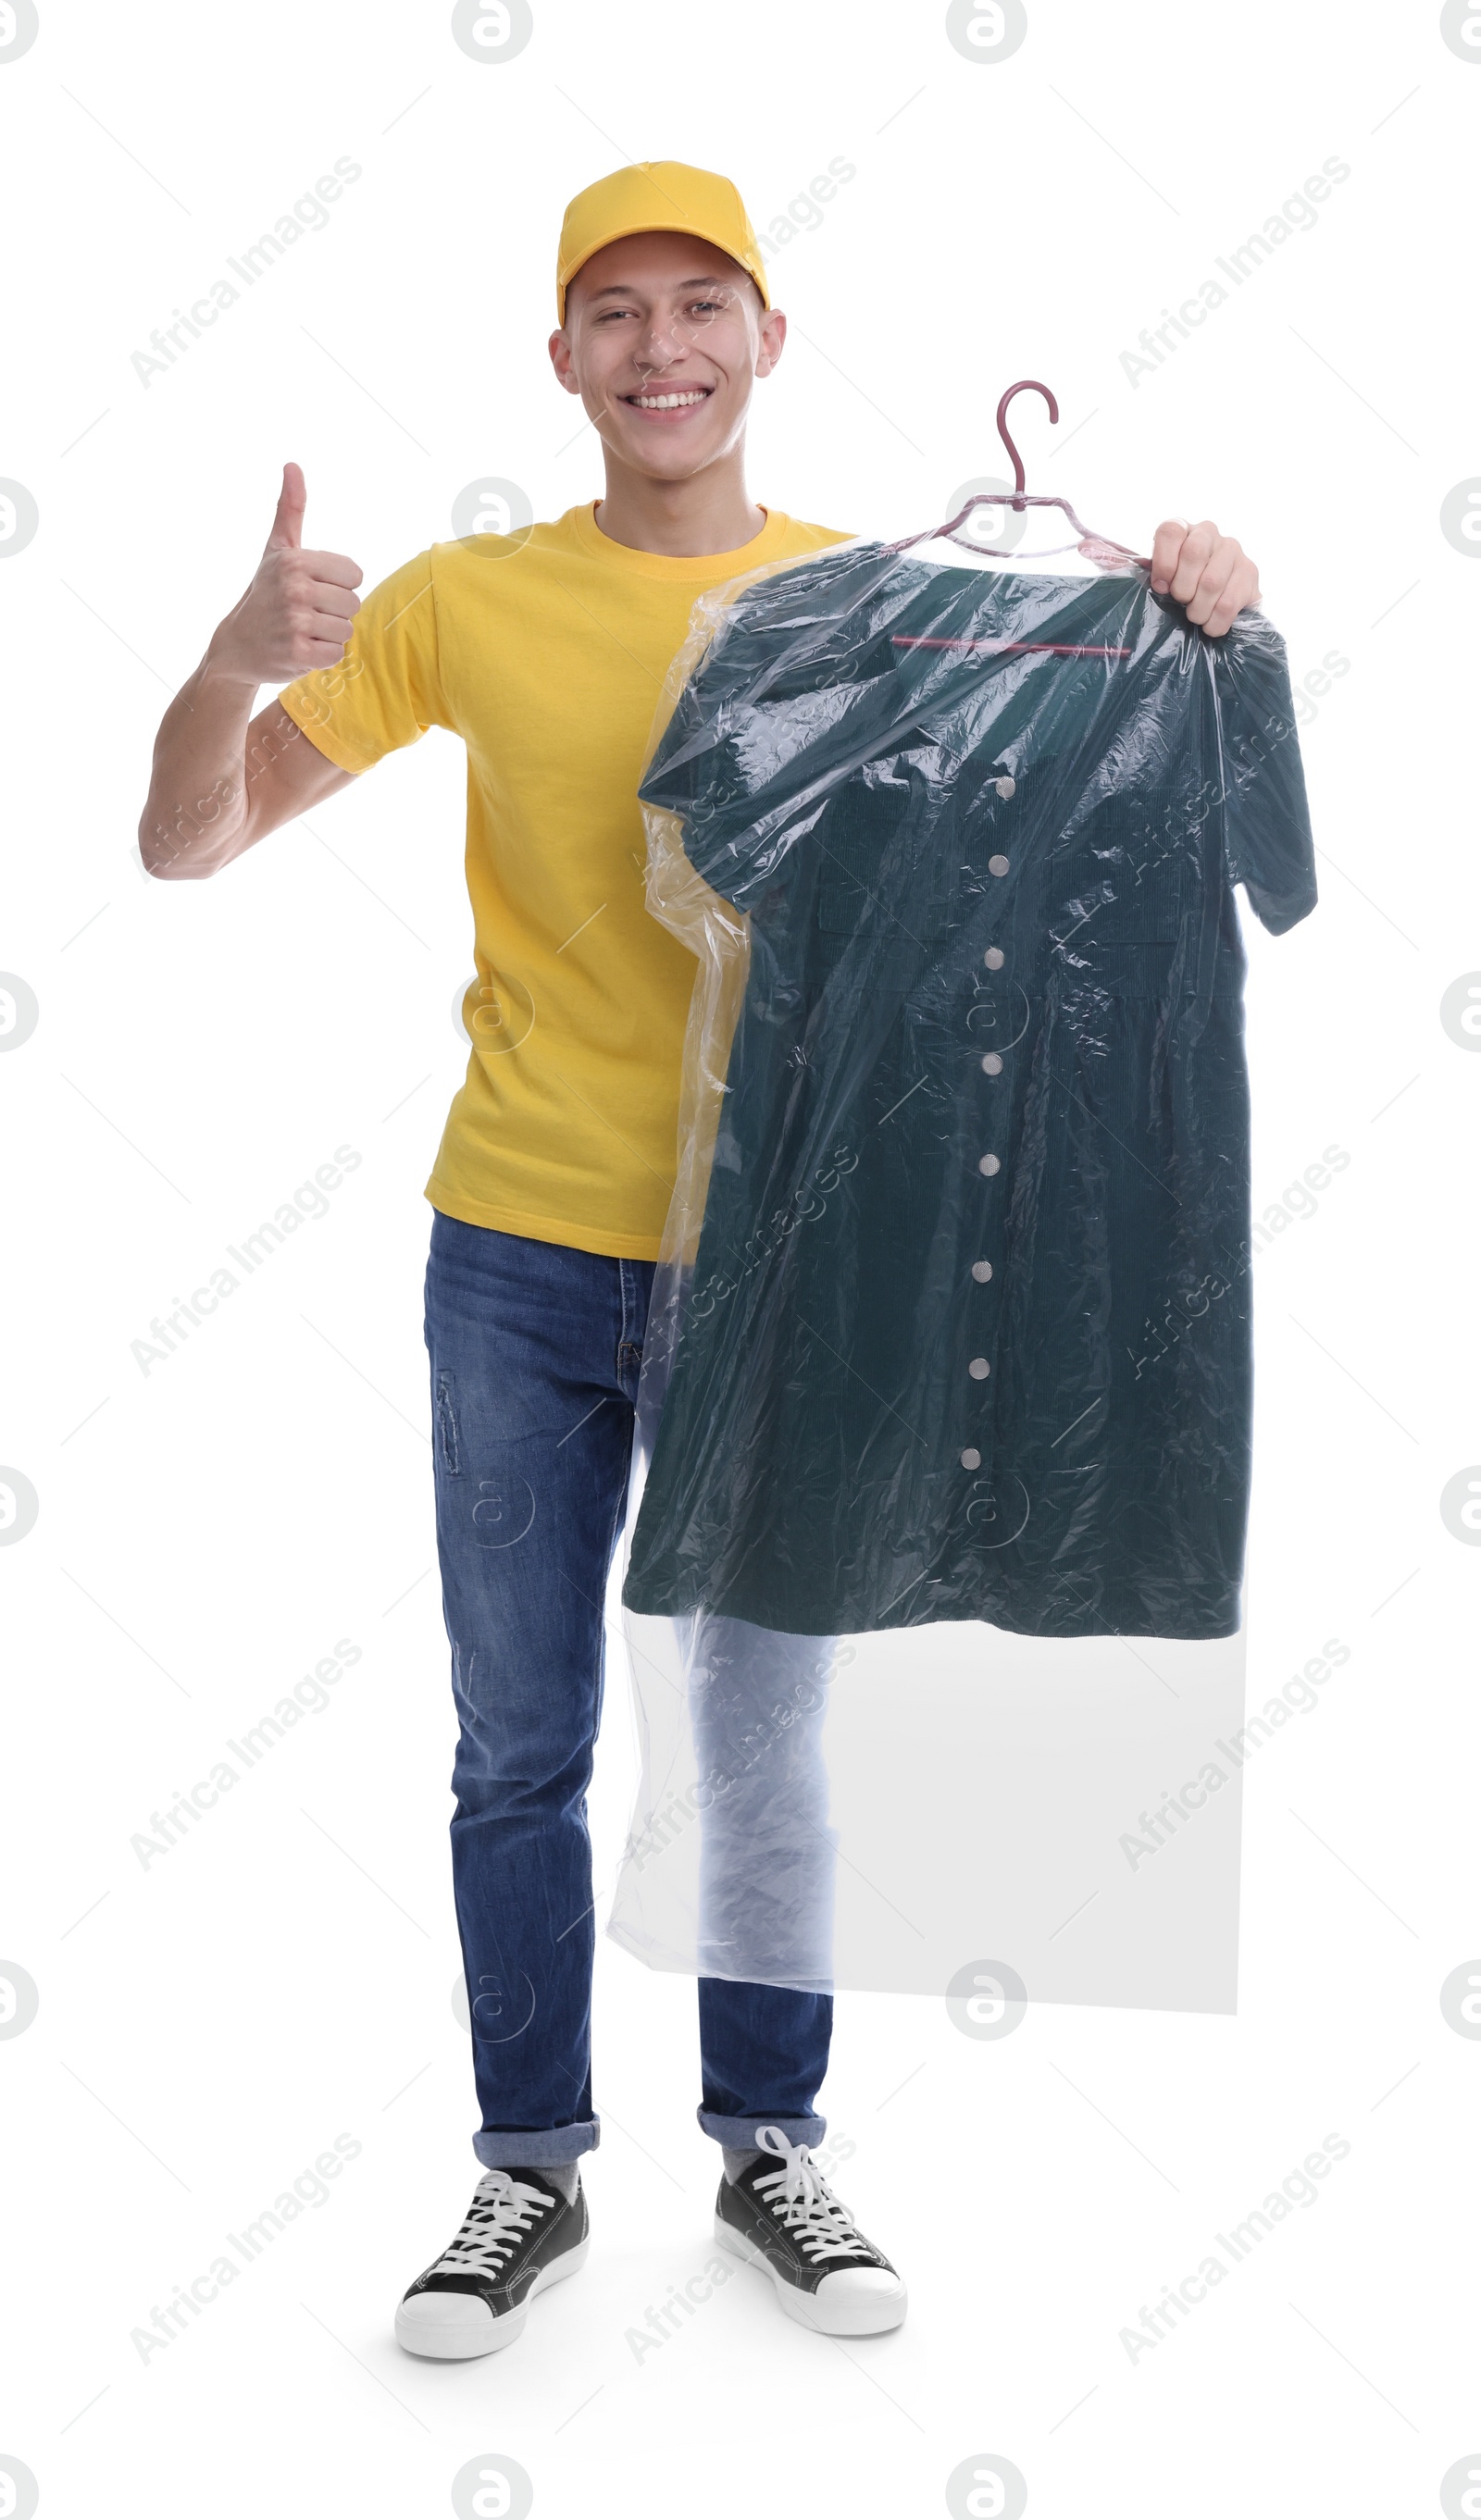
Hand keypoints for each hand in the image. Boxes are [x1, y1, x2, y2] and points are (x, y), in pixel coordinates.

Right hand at [206, 463, 362, 685]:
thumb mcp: (277, 548)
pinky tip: (300, 649)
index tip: (313, 588)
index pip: (355, 575)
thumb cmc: (265, 592)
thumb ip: (290, 508)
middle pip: (353, 604)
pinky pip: (336, 654)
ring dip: (328, 635)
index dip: (338, 585)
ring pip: (346, 630)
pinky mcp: (298, 654)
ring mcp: (296, 623)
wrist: (237, 644)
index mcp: (296, 560)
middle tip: (305, 613)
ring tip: (302, 631)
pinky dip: (322, 656)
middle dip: (334, 612)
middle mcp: (295, 589)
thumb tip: (292, 464)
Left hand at [1148, 518, 1260, 637]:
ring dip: (1198, 610)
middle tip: (1181, 603)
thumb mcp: (1159, 577)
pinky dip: (1215, 622)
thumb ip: (1142, 570)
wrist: (1218, 601)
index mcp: (1182, 530)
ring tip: (1195, 616)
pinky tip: (1210, 624)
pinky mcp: (1250, 571)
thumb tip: (1121, 566)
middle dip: (1183, 589)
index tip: (1161, 587)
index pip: (1171, 531)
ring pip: (1212, 582)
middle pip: (1194, 554)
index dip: (1164, 563)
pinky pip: (1230, 602)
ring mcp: (1233, 549)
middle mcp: (1209, 532)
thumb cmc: (1180, 588)